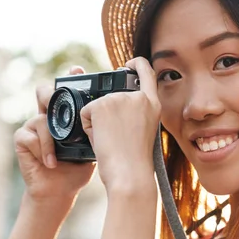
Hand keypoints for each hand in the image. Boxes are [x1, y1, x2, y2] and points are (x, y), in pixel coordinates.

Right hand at [14, 66, 95, 203]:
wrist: (61, 190)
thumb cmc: (78, 168)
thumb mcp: (93, 146)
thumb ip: (97, 131)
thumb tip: (116, 116)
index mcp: (66, 116)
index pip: (67, 91)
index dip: (70, 78)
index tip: (78, 70)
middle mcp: (48, 117)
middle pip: (45, 92)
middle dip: (52, 93)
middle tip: (59, 100)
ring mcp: (33, 126)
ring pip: (40, 117)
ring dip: (53, 137)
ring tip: (62, 155)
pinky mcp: (22, 140)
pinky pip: (32, 136)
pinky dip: (44, 150)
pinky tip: (52, 163)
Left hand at [80, 57, 160, 193]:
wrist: (130, 174)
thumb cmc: (135, 161)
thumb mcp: (143, 131)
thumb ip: (134, 112)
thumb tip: (111, 100)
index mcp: (153, 104)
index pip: (146, 72)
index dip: (136, 64)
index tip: (128, 64)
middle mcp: (138, 97)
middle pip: (112, 95)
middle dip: (106, 114)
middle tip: (117, 138)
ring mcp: (120, 98)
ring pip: (97, 105)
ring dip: (98, 123)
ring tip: (111, 140)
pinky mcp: (102, 104)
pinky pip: (85, 113)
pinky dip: (88, 128)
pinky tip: (102, 139)